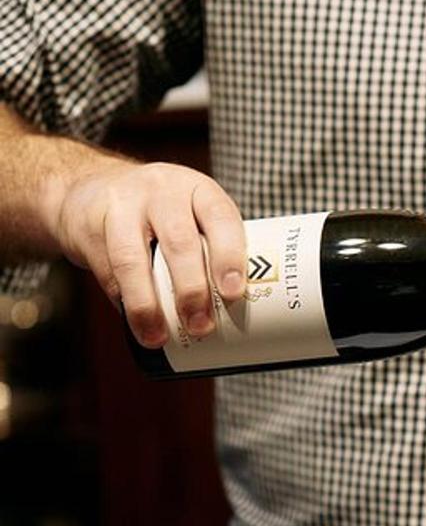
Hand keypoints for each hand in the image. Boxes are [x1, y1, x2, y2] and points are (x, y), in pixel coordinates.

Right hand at [50, 159, 246, 347]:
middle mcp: (162, 191)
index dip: (229, 256)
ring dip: (147, 305)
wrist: (93, 188)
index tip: (232, 292)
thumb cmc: (161, 211)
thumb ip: (212, 249)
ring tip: (158, 337)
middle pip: (180, 242)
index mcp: (198, 190)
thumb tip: (236, 311)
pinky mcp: (89, 226)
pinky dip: (122, 300)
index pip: (220, 217)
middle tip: (201, 326)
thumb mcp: (192, 213)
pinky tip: (134, 320)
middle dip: (192, 290)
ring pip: (132, 259)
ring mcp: (122, 205)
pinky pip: (106, 270)